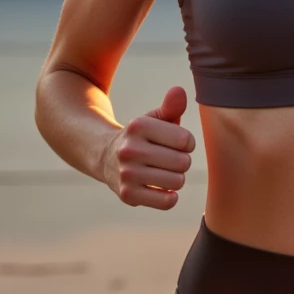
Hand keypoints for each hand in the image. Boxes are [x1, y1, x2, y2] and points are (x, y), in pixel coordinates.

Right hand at [102, 85, 196, 209]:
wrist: (106, 157)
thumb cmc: (141, 137)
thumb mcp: (154, 119)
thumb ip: (171, 107)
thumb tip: (179, 91)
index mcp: (139, 126)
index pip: (186, 140)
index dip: (187, 143)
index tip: (177, 144)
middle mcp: (130, 149)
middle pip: (183, 162)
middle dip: (182, 162)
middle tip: (170, 160)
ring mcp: (127, 173)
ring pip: (177, 182)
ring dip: (176, 179)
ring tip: (164, 172)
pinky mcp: (127, 194)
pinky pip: (165, 202)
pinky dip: (170, 197)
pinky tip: (163, 189)